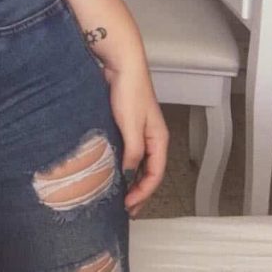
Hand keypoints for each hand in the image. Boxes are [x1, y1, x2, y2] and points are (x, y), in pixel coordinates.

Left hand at [102, 63, 168, 217]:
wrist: (121, 63)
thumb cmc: (129, 90)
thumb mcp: (131, 125)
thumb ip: (133, 151)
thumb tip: (129, 173)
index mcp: (159, 139)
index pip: (156, 174)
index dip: (143, 192)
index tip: (129, 205)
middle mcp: (152, 136)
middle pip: (149, 170)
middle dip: (139, 190)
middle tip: (126, 208)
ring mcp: (140, 129)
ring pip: (138, 161)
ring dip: (131, 178)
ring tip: (119, 193)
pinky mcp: (126, 122)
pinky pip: (128, 149)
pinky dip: (123, 162)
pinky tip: (112, 167)